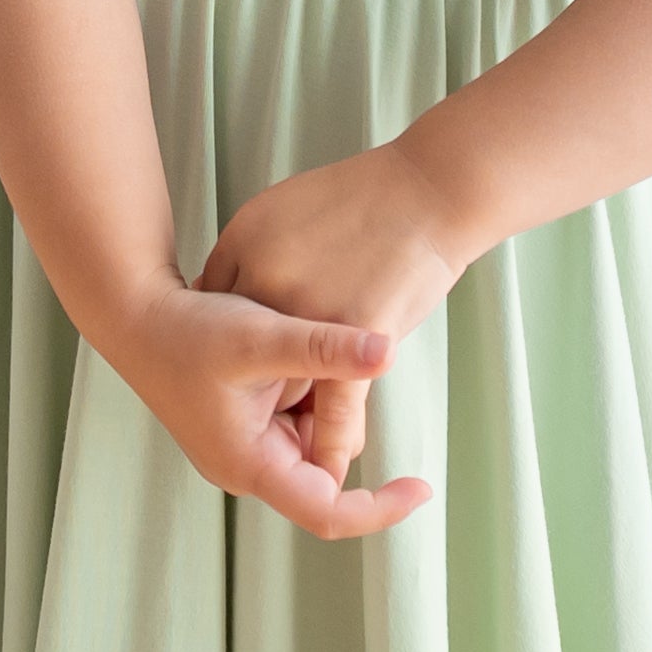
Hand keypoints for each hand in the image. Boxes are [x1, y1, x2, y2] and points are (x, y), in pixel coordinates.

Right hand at [102, 284, 434, 539]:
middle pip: (326, 464)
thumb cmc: (188, 329)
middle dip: (340, 414)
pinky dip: (306, 386)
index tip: (423, 487)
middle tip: (328, 357)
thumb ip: (326, 347)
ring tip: (293, 345)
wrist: (134, 314)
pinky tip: (285, 346)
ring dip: (321, 395)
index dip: (381, 507)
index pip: (329, 512)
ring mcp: (244, 448)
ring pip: (314, 436)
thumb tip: (388, 351)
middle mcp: (247, 467)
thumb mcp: (262, 336)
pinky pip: (296, 417)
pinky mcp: (243, 426)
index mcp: (250, 464)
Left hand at [195, 144, 477, 489]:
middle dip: (263, 384)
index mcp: (242, 245)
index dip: (234, 343)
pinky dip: (333, 440)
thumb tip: (234, 295)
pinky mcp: (352, 335)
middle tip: (273, 408)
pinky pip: (335, 408)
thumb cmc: (370, 198)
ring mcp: (304, 310)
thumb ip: (255, 253)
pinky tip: (332, 464)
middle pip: (247, 358)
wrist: (432, 187)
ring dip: (299, 417)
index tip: (238, 364)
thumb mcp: (287, 208)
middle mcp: (262, 281)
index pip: (219, 313)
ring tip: (301, 442)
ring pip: (286, 388)